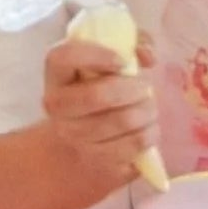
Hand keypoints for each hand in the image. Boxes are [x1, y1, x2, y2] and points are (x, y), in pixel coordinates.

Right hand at [40, 33, 159, 186]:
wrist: (77, 145)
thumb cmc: (98, 92)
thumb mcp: (108, 63)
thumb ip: (132, 46)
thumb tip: (146, 56)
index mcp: (57, 75)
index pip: (63, 58)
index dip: (95, 55)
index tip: (123, 61)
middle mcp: (58, 107)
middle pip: (98, 95)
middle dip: (134, 88)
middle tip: (146, 88)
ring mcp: (75, 138)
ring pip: (123, 121)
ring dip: (148, 111)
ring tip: (149, 108)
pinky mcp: (96, 162)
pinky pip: (134, 146)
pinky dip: (150, 134)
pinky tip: (148, 129)